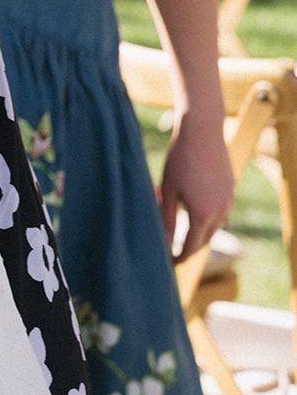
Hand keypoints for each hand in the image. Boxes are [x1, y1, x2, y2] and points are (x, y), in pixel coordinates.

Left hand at [160, 107, 233, 260]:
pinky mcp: (230, 189)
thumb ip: (167, 219)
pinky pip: (219, 211)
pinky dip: (206, 216)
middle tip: (172, 251)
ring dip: (198, 232)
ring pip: (213, 227)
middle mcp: (220, 213)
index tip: (167, 263)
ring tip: (179, 229)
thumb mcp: (168, 190)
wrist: (202, 130)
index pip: (190, 248)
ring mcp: (228, 201)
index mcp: (203, 216)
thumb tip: (164, 243)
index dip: (178, 258)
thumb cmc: (180, 159)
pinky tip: (192, 208)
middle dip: (188, 248)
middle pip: (204, 241)